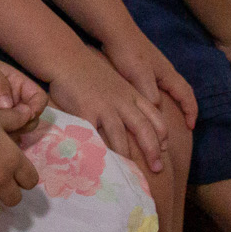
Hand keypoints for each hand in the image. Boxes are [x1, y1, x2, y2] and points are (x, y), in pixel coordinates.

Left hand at [0, 35, 46, 133]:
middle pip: (30, 120)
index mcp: (14, 83)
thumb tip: (9, 106)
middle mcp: (8, 101)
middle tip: (7, 125)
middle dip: (24, 125)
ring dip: (10, 136)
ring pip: (14, 132)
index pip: (38, 99)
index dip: (35, 108)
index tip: (24, 114)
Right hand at [45, 46, 170, 172]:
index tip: (164, 151)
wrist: (67, 58)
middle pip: (143, 128)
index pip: (155, 116)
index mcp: (131, 94)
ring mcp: (104, 107)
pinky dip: (99, 151)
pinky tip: (101, 163)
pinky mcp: (85, 111)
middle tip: (158, 169)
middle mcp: (121, 101)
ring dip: (127, 157)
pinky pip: (94, 136)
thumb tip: (133, 122)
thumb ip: (126, 99)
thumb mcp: (116, 82)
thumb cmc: (89, 72)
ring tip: (129, 174)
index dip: (161, 136)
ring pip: (121, 136)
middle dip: (152, 150)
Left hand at [99, 27, 197, 129]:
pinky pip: (156, 86)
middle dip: (185, 108)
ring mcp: (154, 68)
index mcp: (168, 74)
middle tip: (184, 126)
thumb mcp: (139, 75)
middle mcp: (164, 71)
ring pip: (169, 89)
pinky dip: (158, 98)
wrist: (114, 30)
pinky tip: (147, 104)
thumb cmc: (127, 52)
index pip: (187, 95)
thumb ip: (150, 93)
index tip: (191, 127)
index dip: (191, 111)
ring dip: (172, 103)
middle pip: (182, 91)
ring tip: (165, 119)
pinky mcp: (142, 67)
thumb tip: (158, 112)